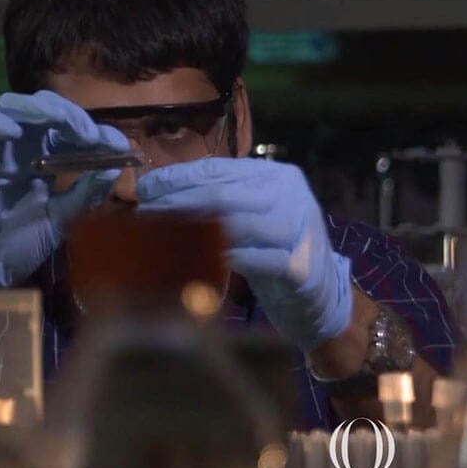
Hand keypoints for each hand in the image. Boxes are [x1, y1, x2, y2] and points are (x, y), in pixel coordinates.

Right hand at [0, 91, 129, 289]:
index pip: (67, 130)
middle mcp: (13, 146)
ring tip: (57, 121)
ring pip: (8, 106)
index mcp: (39, 158)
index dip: (93, 130)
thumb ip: (83, 194)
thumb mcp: (58, 221)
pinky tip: (12, 133)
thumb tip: (114, 166)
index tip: (117, 144)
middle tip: (89, 134)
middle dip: (69, 115)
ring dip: (35, 109)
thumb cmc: (14, 248)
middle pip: (41, 109)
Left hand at [136, 158, 352, 351]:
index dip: (175, 178)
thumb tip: (157, 196)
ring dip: (193, 229)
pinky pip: (258, 259)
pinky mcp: (301, 266)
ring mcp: (299, 229)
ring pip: (238, 221)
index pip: (216, 169)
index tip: (143, 189)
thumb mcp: (248, 220)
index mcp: (274, 177)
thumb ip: (217, 204)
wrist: (322, 298)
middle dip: (176, 201)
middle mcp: (289, 195)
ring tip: (161, 236)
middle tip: (144, 214)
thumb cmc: (273, 254)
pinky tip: (201, 260)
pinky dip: (227, 258)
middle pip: (222, 192)